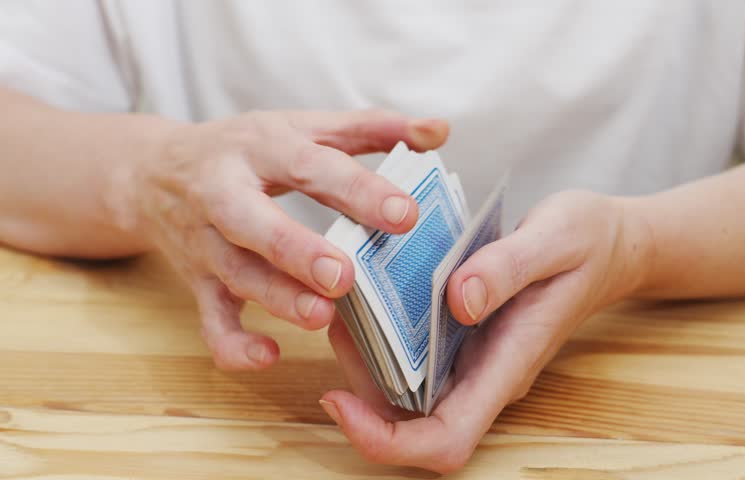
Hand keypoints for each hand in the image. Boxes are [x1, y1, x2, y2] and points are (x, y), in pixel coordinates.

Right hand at [126, 109, 447, 369]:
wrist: (152, 171)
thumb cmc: (245, 149)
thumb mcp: (303, 126)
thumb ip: (372, 128)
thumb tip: (439, 130)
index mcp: (260, 147)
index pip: (310, 166)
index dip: (357, 190)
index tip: (405, 214)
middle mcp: (223, 193)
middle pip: (253, 222)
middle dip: (295, 250)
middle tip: (344, 276)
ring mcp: (206, 242)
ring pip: (234, 274)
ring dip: (275, 298)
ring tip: (321, 316)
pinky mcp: (197, 282)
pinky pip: (209, 320)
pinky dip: (232, 344)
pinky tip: (268, 355)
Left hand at [321, 191, 652, 472]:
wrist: (610, 245)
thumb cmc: (589, 242)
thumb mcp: (556, 237)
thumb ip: (508, 268)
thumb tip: (459, 301)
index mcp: (509, 364)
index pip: (446, 439)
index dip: (386, 440)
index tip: (338, 401)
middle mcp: (486, 376)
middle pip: (410, 423)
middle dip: (358, 388)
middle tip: (337, 322)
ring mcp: (475, 362)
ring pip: (404, 391)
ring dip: (363, 359)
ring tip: (346, 303)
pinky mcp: (466, 340)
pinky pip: (414, 357)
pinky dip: (381, 336)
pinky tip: (370, 293)